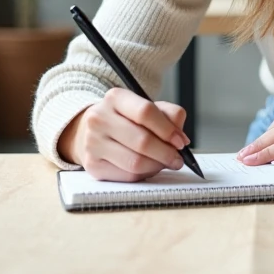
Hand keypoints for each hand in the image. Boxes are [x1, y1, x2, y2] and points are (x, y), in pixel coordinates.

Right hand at [58, 88, 190, 181]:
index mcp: (115, 98)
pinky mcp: (92, 165)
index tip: (181, 142)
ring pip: (135, 162)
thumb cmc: (127, 119)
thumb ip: (169, 115)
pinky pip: (127, 175)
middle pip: (142, 141)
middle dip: (166, 153)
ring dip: (157, 166)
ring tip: (164, 162)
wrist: (94, 130)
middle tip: (178, 158)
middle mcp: (99, 118)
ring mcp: (93, 143)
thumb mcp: (147, 107)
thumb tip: (181, 138)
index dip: (167, 130)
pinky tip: (147, 167)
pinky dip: (144, 174)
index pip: (145, 112)